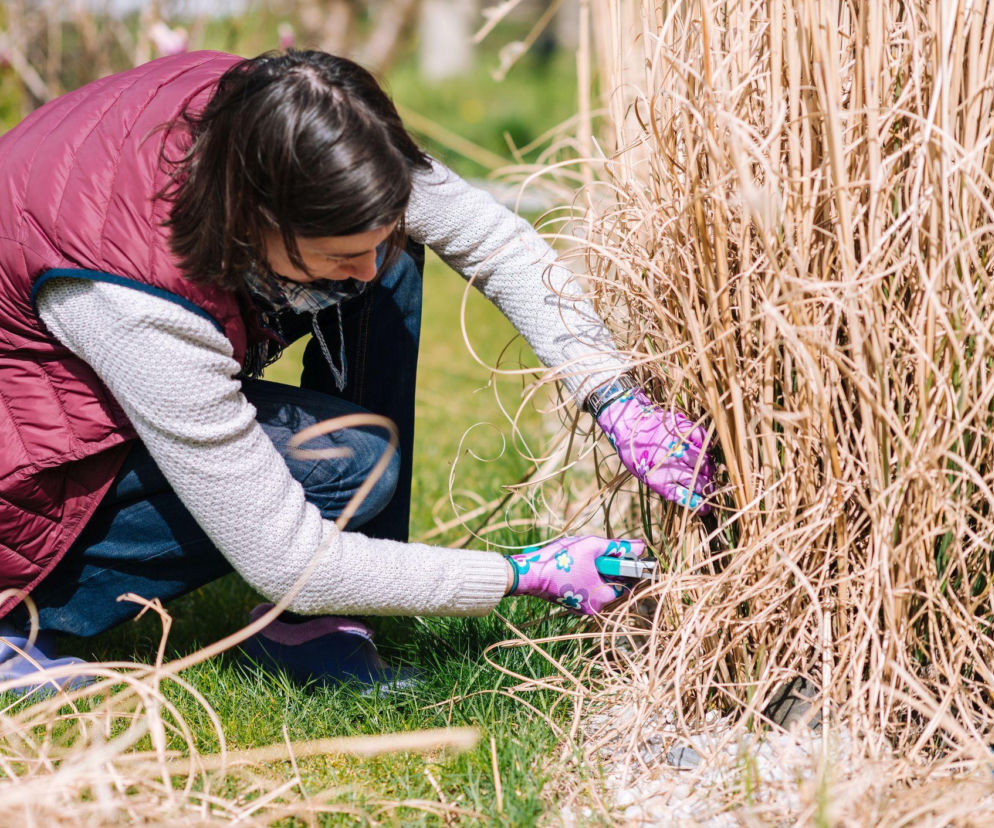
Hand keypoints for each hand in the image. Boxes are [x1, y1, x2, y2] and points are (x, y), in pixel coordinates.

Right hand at [507, 535, 645, 614]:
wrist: (528, 573)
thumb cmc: (560, 561)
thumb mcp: (591, 547)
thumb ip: (616, 547)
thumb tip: (640, 547)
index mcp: (602, 598)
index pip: (626, 582)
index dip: (627, 566)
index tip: (624, 553)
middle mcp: (593, 607)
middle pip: (611, 583)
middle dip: (607, 566)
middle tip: (598, 550)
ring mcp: (579, 606)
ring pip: (597, 584)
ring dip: (595, 569)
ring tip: (582, 555)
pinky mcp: (569, 601)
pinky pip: (585, 587)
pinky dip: (584, 575)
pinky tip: (573, 563)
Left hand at [597, 388, 714, 511]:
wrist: (627, 424)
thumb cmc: (635, 453)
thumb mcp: (645, 475)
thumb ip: (666, 485)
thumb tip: (687, 496)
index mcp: (658, 480)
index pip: (685, 497)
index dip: (699, 504)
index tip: (706, 509)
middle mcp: (670, 465)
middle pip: (698, 482)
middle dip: (708, 488)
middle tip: (710, 488)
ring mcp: (678, 447)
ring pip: (704, 463)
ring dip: (709, 469)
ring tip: (708, 471)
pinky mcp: (683, 430)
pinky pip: (703, 440)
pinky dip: (707, 446)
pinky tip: (704, 451)